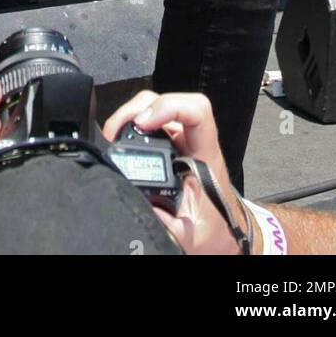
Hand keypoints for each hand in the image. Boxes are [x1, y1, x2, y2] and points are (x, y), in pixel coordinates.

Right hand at [102, 90, 249, 255]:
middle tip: (115, 131)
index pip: (197, 111)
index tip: (143, 123)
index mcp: (205, 156)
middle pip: (168, 101)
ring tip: (112, 134)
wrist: (223, 233)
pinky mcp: (169, 144)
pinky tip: (119, 137)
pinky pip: (150, 121)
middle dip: (137, 108)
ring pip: (156, 106)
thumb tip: (145, 207)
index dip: (169, 107)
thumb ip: (170, 224)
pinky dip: (131, 123)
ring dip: (132, 114)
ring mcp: (180, 140)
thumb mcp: (192, 235)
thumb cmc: (213, 229)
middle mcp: (193, 141)